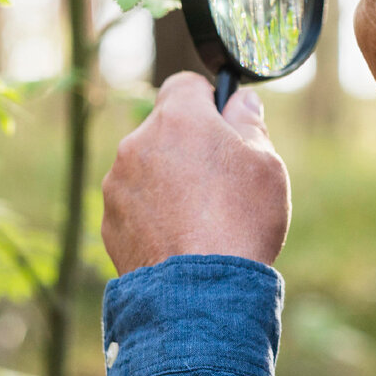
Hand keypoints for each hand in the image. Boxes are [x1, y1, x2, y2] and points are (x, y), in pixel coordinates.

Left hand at [101, 72, 290, 275]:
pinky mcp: (109, 222)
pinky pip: (135, 204)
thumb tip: (241, 102)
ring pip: (147, 168)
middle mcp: (138, 144)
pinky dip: (155, 213)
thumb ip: (250, 124)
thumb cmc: (241, 220)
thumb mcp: (266, 163)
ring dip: (169, 180)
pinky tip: (182, 238)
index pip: (185, 84)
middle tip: (221, 179)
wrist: (202, 291)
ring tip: (202, 216)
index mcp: (178, 119)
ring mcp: (117, 185)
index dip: (208, 100)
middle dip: (189, 145)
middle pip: (165, 129)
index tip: (224, 124)